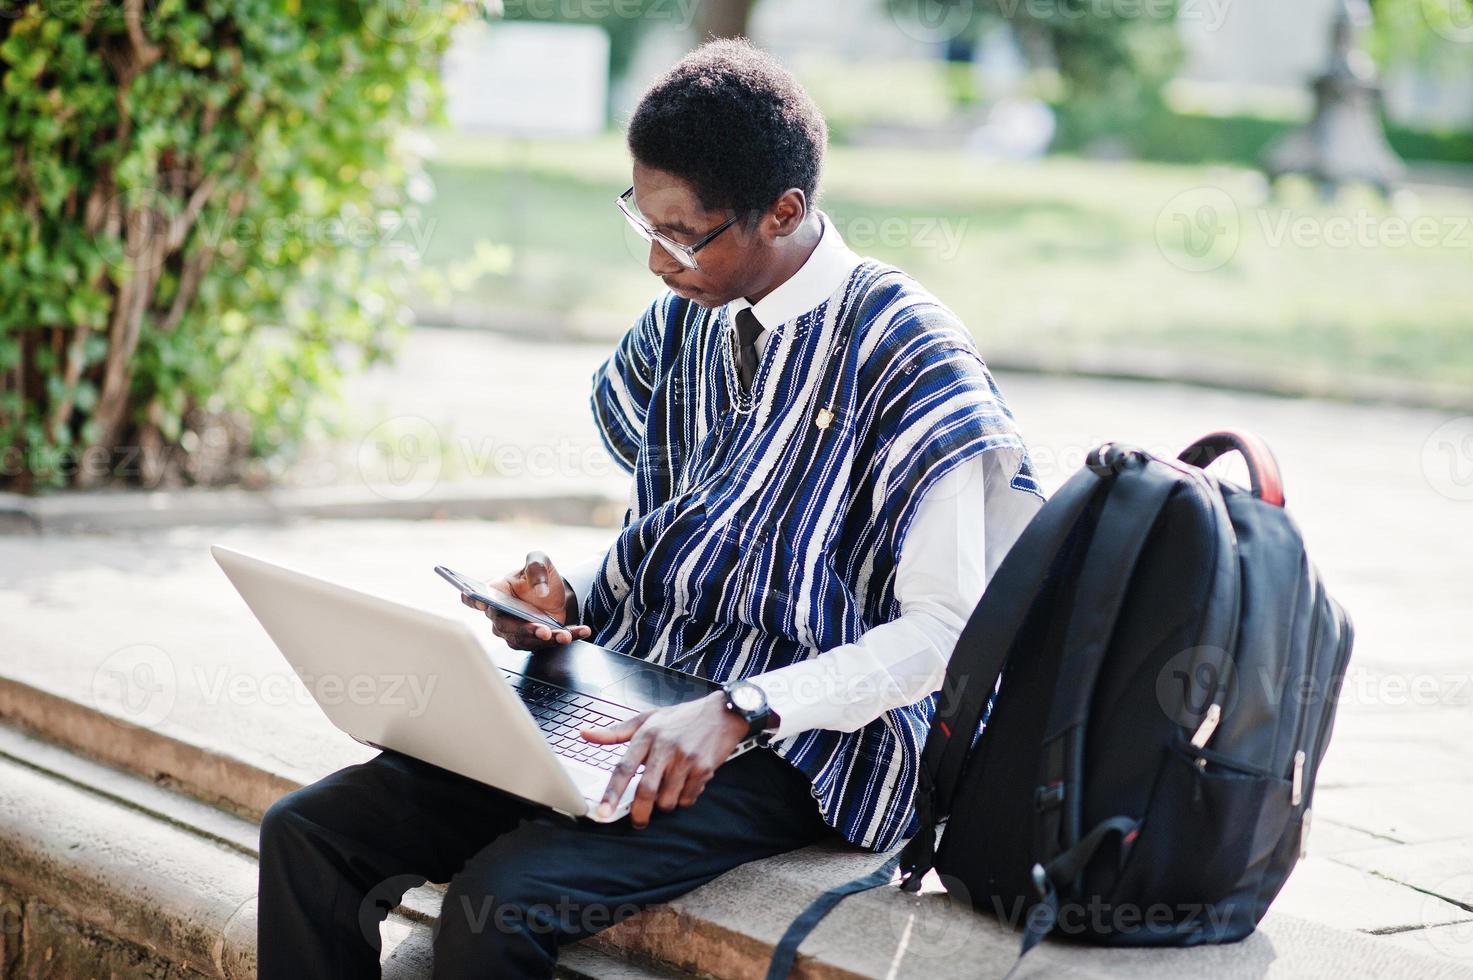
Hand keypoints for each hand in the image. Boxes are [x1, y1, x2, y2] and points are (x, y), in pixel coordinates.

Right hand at [461, 549, 592, 649]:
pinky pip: (549, 643)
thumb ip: (536, 567)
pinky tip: (582, 632)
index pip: (473, 598)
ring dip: (546, 640)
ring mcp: (516, 630)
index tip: (482, 602)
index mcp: (496, 592)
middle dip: (524, 630)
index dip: (472, 601)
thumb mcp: (540, 561)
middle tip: (542, 631)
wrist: (556, 591)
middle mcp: (501, 615)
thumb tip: (539, 590)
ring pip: (525, 640)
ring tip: (564, 636)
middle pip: (505, 627)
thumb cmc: (538, 576)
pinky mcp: (535, 640)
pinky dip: (568, 637)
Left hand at [581, 692, 747, 827]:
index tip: (602, 812)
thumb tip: (585, 734)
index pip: (624, 768)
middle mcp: (665, 747)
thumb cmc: (683, 717)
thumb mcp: (647, 719)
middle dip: (639, 813)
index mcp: (647, 735)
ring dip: (665, 803)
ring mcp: (686, 759)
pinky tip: (686, 784)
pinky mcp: (704, 769)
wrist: (722, 712)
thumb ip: (615, 732)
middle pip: (646, 791)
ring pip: (667, 799)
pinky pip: (688, 798)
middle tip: (638, 821)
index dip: (611, 793)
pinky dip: (684, 798)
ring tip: (668, 790)